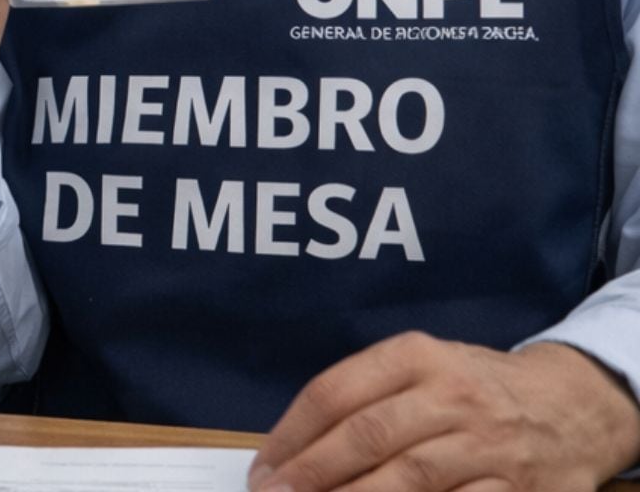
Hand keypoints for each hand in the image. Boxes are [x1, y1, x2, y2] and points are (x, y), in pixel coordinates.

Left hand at [253, 333, 639, 491]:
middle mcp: (452, 395)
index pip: (335, 393)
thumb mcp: (422, 367)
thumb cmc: (475, 387)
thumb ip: (364, 396)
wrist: (572, 403)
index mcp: (416, 357)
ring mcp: (487, 443)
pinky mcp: (517, 487)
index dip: (291, 436)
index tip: (263, 469)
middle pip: (366, 436)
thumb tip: (292, 447)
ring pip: (409, 476)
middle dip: (312, 473)